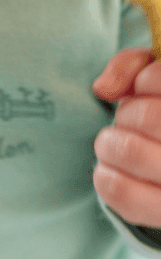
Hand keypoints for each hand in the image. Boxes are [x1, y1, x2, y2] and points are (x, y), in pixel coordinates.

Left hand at [93, 47, 160, 225]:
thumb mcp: (158, 81)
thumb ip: (134, 66)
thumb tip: (104, 89)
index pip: (159, 80)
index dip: (146, 80)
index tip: (148, 89)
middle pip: (147, 117)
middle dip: (128, 112)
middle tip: (131, 120)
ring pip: (130, 151)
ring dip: (110, 141)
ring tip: (116, 143)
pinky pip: (119, 191)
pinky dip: (103, 174)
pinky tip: (111, 169)